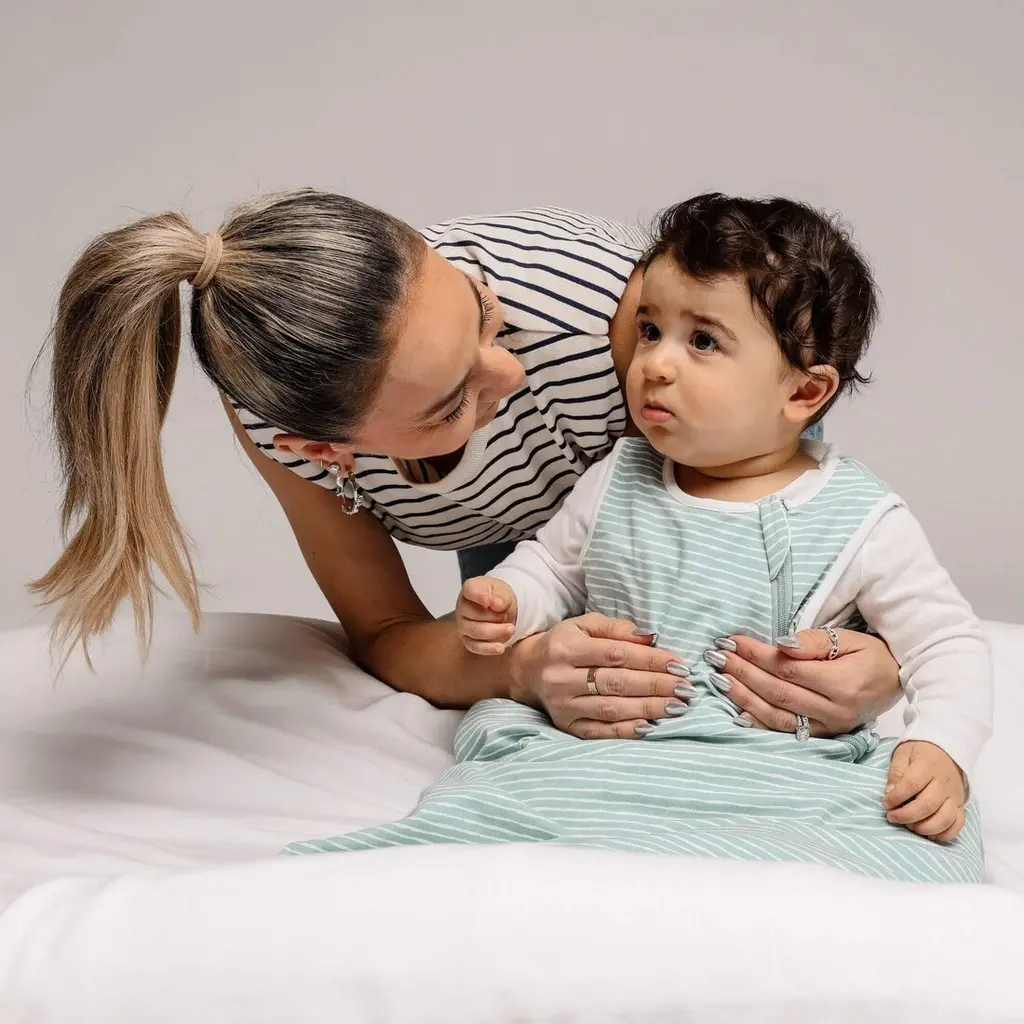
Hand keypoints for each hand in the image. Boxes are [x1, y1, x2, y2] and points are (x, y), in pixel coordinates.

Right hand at [456, 576, 518, 655]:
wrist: (503, 610)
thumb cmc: (500, 598)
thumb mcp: (505, 592)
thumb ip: (501, 596)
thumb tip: (496, 603)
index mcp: (471, 589)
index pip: (470, 589)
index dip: (480, 595)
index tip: (489, 601)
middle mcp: (463, 607)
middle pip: (473, 614)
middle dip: (494, 616)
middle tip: (506, 614)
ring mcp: (464, 625)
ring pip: (475, 632)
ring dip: (495, 631)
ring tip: (511, 628)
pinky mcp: (469, 640)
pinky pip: (476, 647)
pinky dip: (489, 648)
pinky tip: (500, 647)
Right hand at [507, 614, 692, 739]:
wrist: (528, 670)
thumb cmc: (565, 644)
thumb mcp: (585, 625)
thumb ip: (617, 628)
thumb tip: (650, 637)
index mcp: (567, 648)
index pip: (616, 654)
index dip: (650, 660)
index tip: (679, 664)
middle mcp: (561, 677)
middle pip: (616, 683)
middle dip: (655, 686)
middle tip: (685, 689)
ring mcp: (563, 705)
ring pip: (611, 708)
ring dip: (648, 708)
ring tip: (677, 707)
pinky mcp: (565, 725)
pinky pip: (600, 732)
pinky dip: (626, 731)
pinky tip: (650, 726)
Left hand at [709, 628, 900, 737]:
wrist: (896, 681)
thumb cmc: (870, 656)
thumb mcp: (848, 639)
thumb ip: (814, 642)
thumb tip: (781, 644)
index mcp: (843, 684)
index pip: (788, 670)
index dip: (756, 656)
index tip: (732, 641)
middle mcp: (835, 711)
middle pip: (778, 693)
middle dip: (744, 674)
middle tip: (718, 657)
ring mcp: (829, 728)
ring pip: (777, 717)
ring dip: (744, 697)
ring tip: (720, 679)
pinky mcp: (823, 736)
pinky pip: (786, 732)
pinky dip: (759, 723)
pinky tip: (737, 711)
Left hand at [883, 741, 965, 841]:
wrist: (946, 750)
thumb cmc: (920, 753)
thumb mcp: (903, 753)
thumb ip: (896, 772)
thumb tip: (890, 793)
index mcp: (927, 766)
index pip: (911, 784)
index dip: (896, 797)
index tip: (885, 803)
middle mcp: (943, 783)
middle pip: (928, 805)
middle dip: (907, 815)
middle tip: (892, 817)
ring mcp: (954, 796)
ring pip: (944, 818)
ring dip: (925, 827)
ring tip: (910, 826)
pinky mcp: (961, 805)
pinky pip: (957, 824)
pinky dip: (944, 834)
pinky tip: (929, 834)